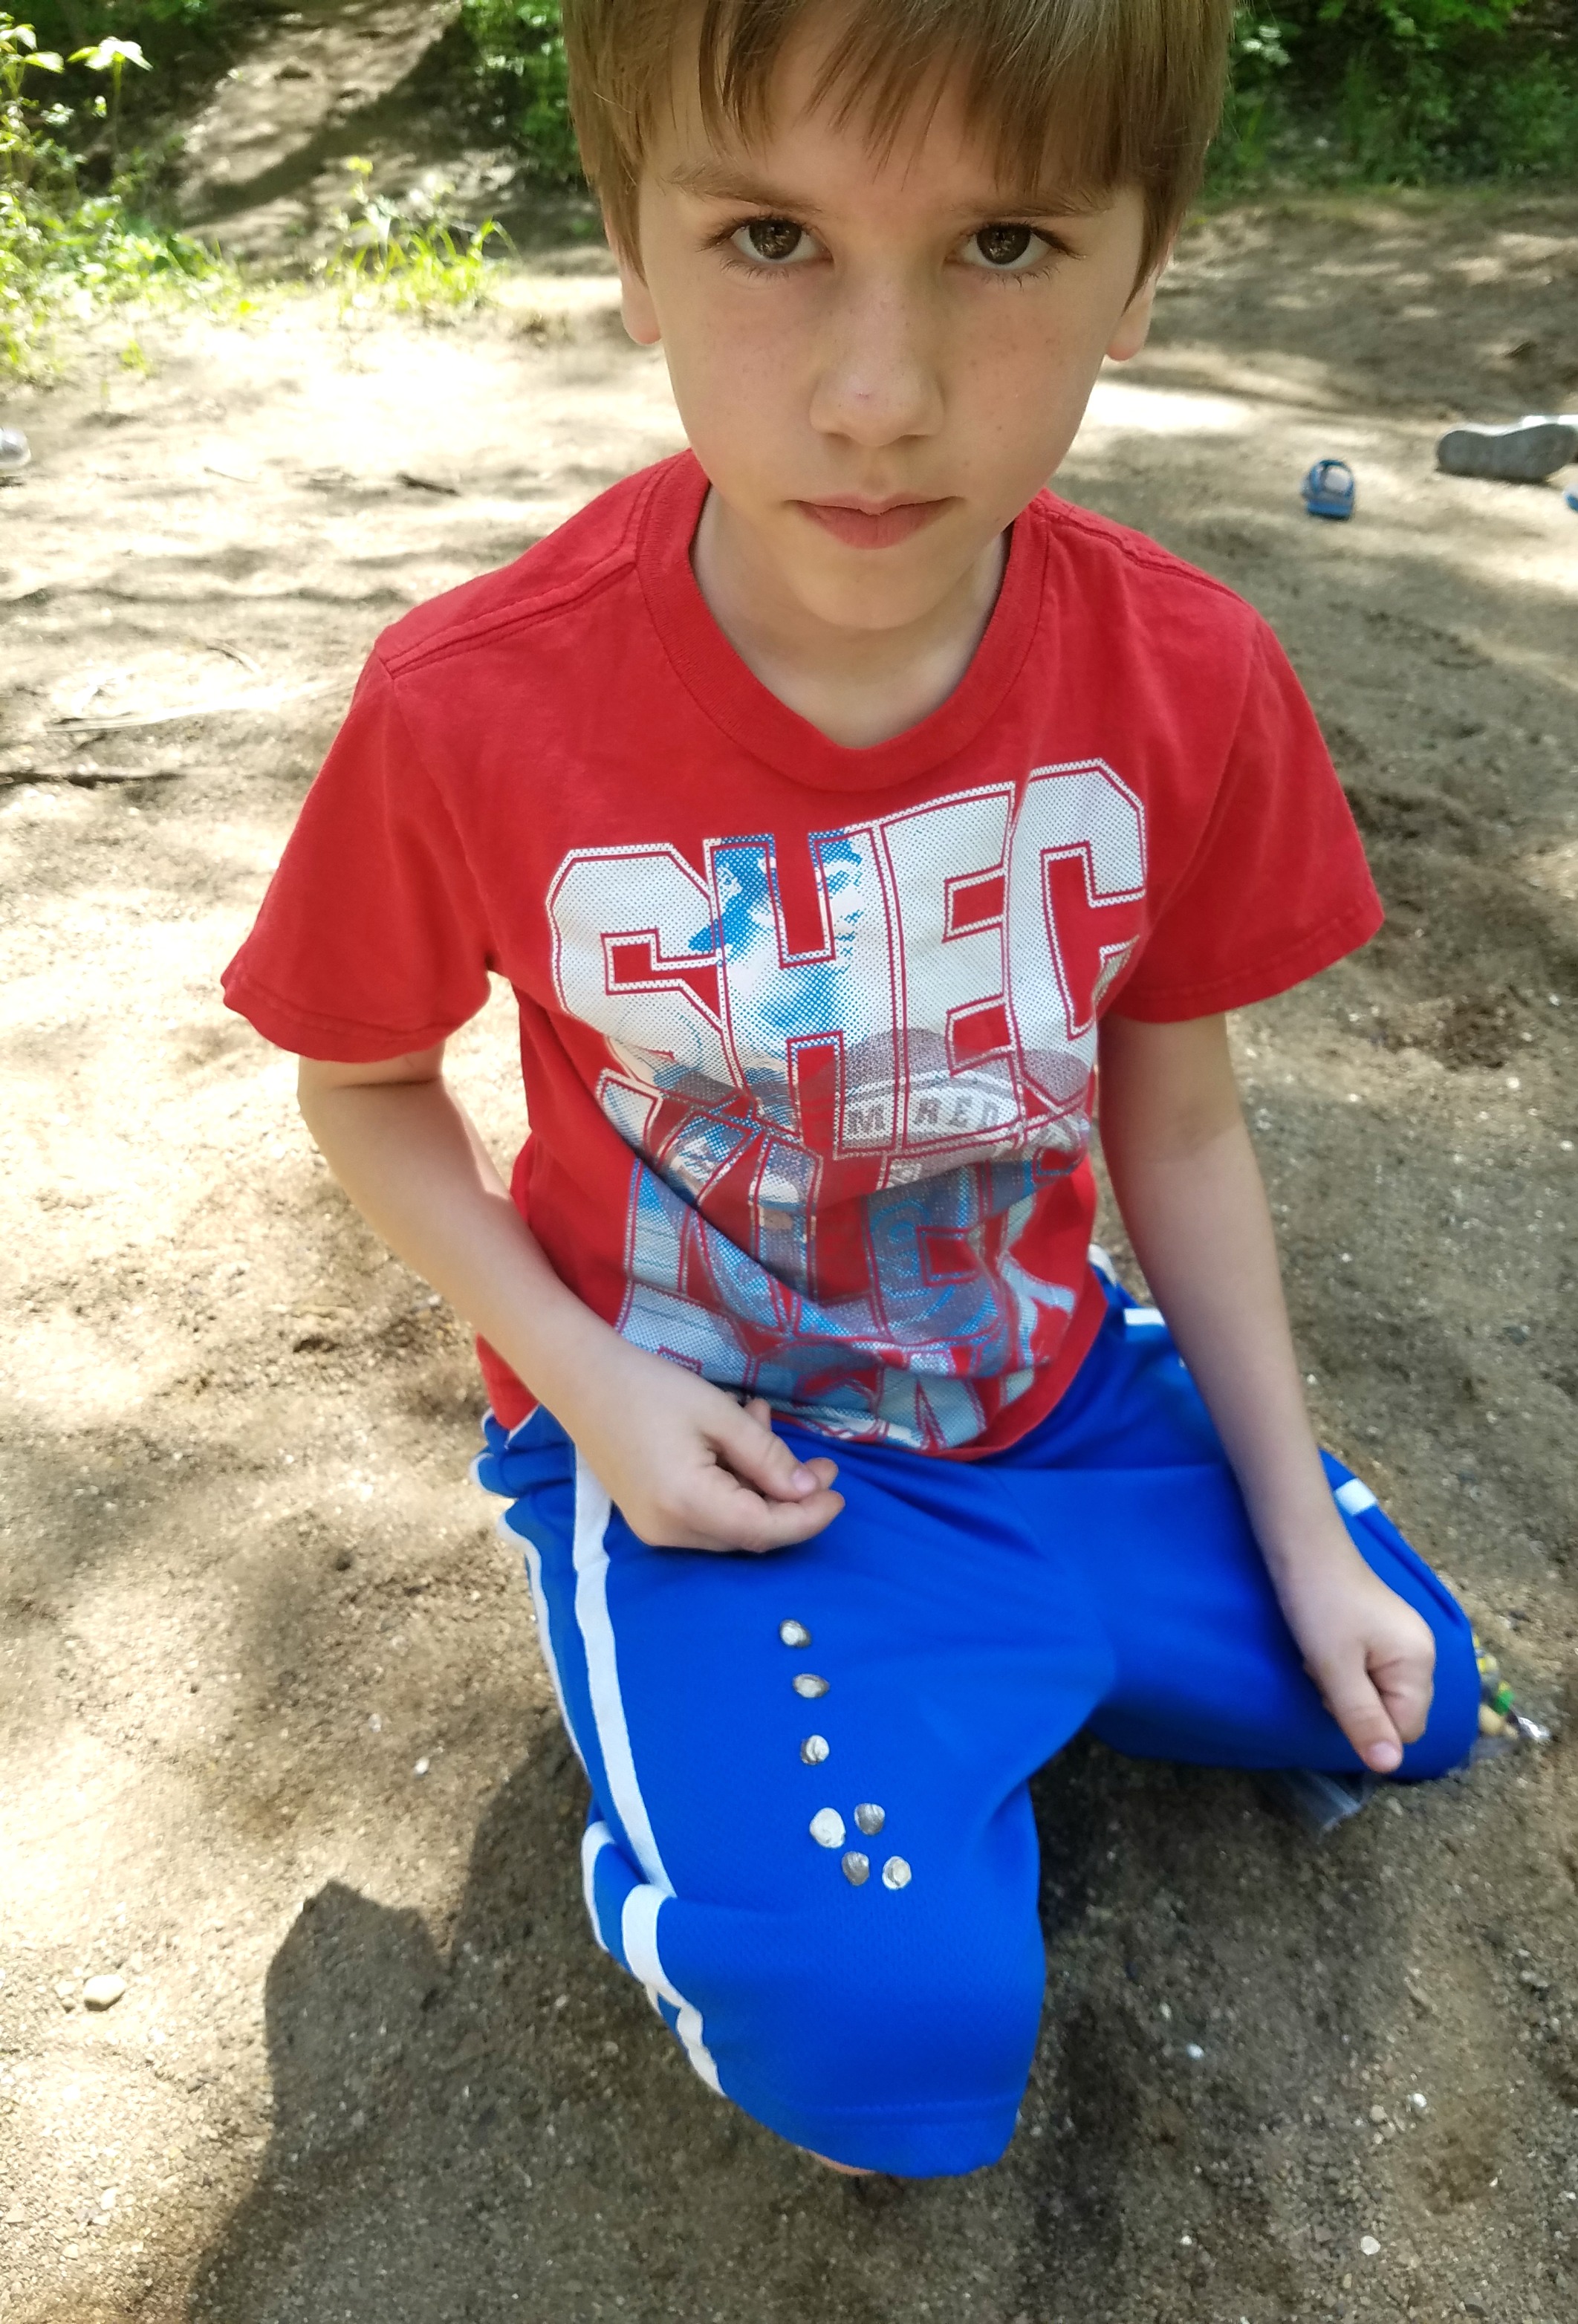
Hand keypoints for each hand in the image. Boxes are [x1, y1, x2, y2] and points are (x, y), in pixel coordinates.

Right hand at [551, 1340, 843, 1553]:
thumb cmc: (650, 1388)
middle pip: (749, 1532)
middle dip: (790, 1501)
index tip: (839, 1495)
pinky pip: (706, 1514)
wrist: (581, 1380)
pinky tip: (738, 1439)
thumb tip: (807, 1490)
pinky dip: (732, 1486)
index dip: (807, 1518)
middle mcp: (670, 1531)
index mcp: (687, 1504)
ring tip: (767, 1426)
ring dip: (760, 1486)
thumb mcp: (719, 1415)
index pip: (763, 1530)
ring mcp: (655, 1529)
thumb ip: (767, 1457)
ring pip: (730, 1524)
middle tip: (822, 1465)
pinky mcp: (649, 1517)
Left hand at [1273, 1529, 1435, 1773]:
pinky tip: (1322, 1646)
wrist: (1301, 1546)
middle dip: (1355, 1705)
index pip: (1406, 1729)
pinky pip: (1367, 1670)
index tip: (1334, 1696)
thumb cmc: (1319, 1606)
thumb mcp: (1335, 1669)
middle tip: (1325, 1673)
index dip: (1368, 1725)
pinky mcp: (1381, 1631)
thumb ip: (1364, 1719)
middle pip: (1394, 1711)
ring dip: (1344, 1686)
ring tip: (1320, 1657)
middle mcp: (1421, 1653)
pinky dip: (1342, 1668)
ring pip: (1376, 1692)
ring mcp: (1402, 1640)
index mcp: (1420, 1663)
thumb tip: (1389, 1768)